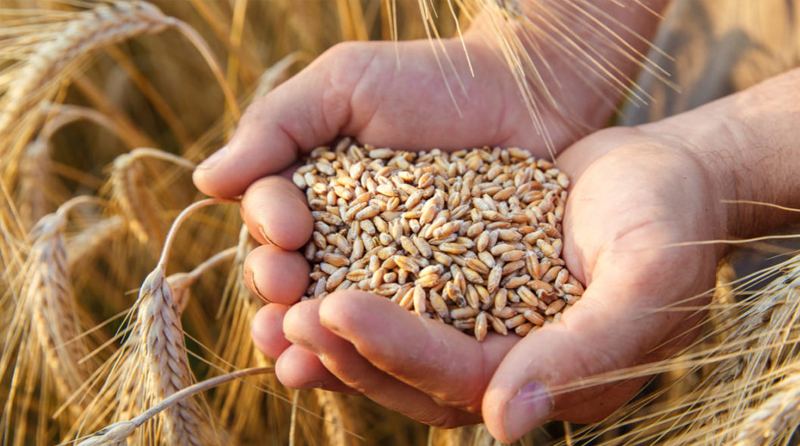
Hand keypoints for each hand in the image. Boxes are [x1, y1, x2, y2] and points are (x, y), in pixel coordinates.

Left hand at [249, 122, 728, 440]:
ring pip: (396, 343)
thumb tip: (506, 424)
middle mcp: (506, 361)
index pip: (456, 376)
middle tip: (289, 315)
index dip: (393, 348)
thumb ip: (585, 353)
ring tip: (280, 302)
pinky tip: (313, 264)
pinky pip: (403, 293)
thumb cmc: (669, 224)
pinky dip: (359, 284)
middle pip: (412, 373)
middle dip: (347, 348)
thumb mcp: (644, 283)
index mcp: (545, 377)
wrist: (667, 176)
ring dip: (337, 330)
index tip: (334, 309)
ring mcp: (483, 323)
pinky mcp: (466, 282)